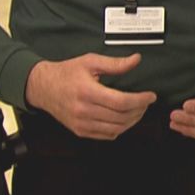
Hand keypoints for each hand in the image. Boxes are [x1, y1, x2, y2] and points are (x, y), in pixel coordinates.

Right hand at [24, 54, 155, 140]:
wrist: (43, 87)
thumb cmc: (66, 73)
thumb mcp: (90, 61)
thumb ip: (115, 63)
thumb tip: (136, 60)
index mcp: (87, 92)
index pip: (121, 102)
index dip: (140, 100)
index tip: (151, 96)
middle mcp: (83, 111)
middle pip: (121, 117)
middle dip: (139, 110)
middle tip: (146, 102)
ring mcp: (81, 124)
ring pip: (116, 129)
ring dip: (132, 121)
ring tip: (139, 110)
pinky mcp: (80, 131)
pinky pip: (106, 135)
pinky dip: (120, 129)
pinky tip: (125, 119)